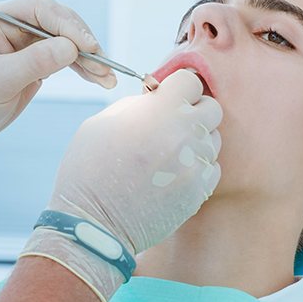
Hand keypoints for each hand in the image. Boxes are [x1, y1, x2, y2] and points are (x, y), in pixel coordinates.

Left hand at [0, 0, 115, 160]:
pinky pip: (65, 61)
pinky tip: (99, 79)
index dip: (69, 26)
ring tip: (108, 78)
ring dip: (89, 59)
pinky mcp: (36, 63)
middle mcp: (15, 26)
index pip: (41, 10)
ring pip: (67, 43)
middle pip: (60, 24)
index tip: (89, 47)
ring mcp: (27, 45)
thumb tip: (72, 48)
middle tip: (104, 66)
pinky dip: (83, 70)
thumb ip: (34, 62)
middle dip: (84, 44)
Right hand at [21, 70, 222, 301]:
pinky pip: (212, 168)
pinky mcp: (199, 192)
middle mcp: (185, 134)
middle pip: (212, 108)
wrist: (92, 221)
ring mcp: (195, 165)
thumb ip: (137, 105)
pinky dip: (197, 166)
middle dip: (193, 110)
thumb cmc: (89, 167)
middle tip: (171, 122)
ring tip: (168, 152)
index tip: (167, 97)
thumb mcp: (103, 122)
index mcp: (160, 110)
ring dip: (196, 139)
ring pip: (213, 139)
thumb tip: (156, 100)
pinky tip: (173, 173)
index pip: (191, 80)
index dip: (177, 86)